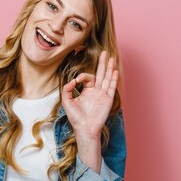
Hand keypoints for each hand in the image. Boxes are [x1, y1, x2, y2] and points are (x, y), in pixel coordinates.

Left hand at [61, 51, 117, 171]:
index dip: (83, 76)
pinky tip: (114, 71)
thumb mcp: (66, 102)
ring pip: (107, 78)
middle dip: (102, 63)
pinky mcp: (108, 100)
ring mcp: (103, 95)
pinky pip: (111, 87)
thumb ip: (66, 90)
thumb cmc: (75, 117)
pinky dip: (113, 79)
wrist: (84, 128)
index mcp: (87, 91)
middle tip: (104, 52)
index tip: (76, 81)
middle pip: (101, 73)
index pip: (88, 77)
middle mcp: (96, 91)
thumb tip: (72, 81)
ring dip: (109, 68)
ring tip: (111, 58)